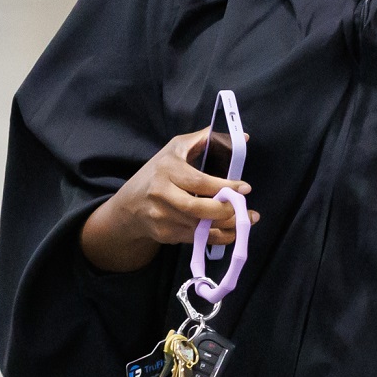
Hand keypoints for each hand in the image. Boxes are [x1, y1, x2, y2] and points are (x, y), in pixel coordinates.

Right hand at [79, 128, 256, 273]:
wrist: (130, 205)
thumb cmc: (159, 172)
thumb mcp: (176, 149)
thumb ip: (206, 140)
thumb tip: (243, 138)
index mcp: (166, 169)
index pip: (199, 181)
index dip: (225, 186)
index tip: (245, 188)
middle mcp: (161, 194)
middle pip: (197, 208)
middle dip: (226, 210)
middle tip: (244, 208)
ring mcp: (162, 217)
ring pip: (200, 227)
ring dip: (228, 226)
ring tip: (246, 220)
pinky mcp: (165, 234)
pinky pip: (197, 239)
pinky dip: (218, 237)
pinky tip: (232, 231)